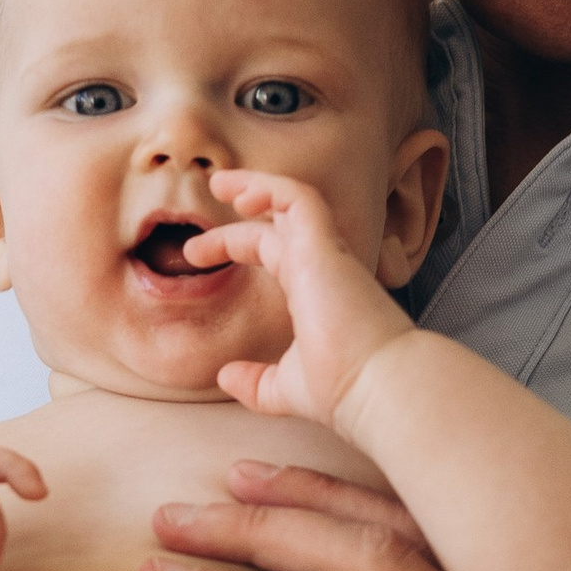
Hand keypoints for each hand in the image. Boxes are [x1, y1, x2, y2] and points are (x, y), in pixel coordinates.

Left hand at [184, 172, 411, 431]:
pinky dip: (272, 187)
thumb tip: (225, 376)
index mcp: (313, 291)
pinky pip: (300, 200)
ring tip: (220, 182)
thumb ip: (256, 381)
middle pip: (278, 221)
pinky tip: (242, 193)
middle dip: (240, 208)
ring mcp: (326, 254)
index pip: (272, 249)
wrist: (375, 388)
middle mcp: (322, 267)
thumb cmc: (342, 388)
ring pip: (293, 200)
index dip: (234, 243)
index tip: (195, 254)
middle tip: (207, 200)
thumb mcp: (285, 386)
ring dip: (255, 184)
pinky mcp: (325, 248)